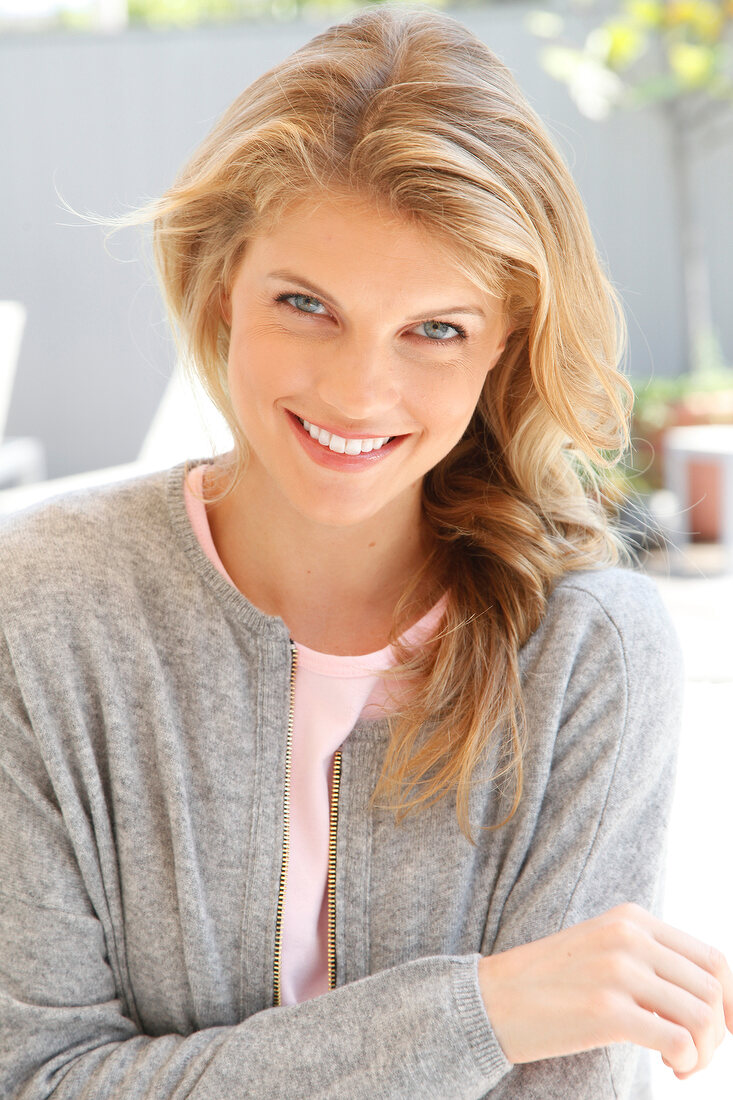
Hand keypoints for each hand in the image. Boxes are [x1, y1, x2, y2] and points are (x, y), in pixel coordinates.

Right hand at [478, 902, 732, 1076]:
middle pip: (713, 987)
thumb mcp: (603, 949)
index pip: (712, 958)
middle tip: (698, 1054)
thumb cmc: (550, 983)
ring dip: (705, 1051)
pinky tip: (668, 1066)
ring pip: (703, 1016)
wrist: (492, 998)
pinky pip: (678, 1040)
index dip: (732, 1000)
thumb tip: (709, 999)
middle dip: (719, 1031)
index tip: (727, 1029)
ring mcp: (618, 972)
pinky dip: (686, 1061)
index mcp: (632, 919)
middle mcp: (629, 937)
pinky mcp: (606, 1011)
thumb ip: (648, 959)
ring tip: (681, 1064)